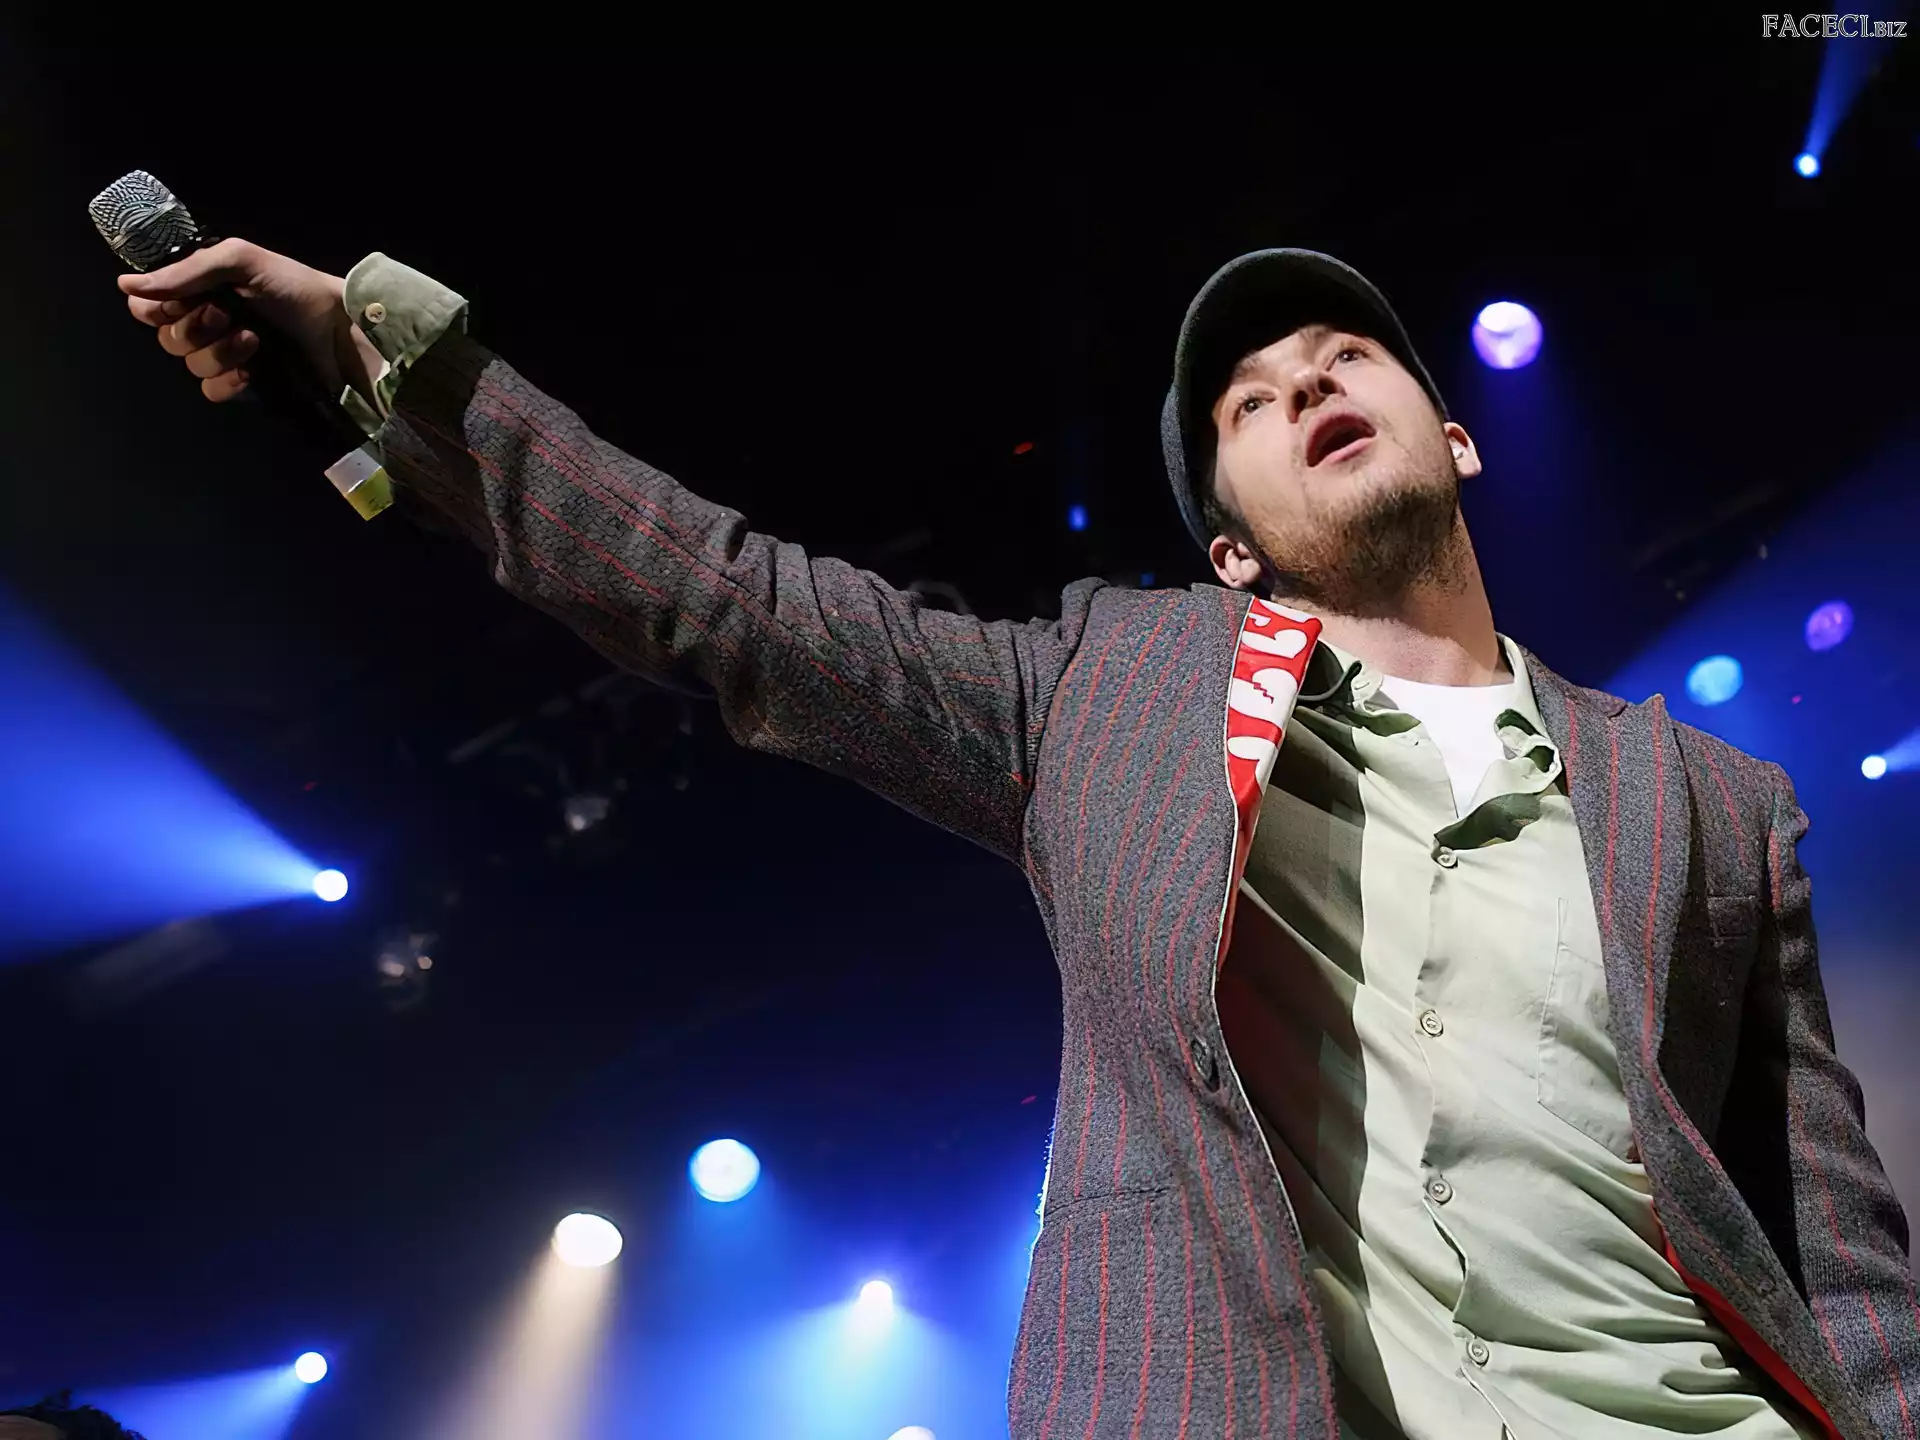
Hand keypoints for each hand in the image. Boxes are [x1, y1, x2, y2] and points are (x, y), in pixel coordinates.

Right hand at [118, 238, 382, 404]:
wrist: (340, 330)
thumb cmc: (294, 288)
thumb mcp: (240, 261)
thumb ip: (185, 271)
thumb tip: (125, 286)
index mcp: (201, 291)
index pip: (150, 307)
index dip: (157, 309)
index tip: (181, 302)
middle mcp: (208, 323)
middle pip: (167, 339)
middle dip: (195, 329)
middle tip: (227, 316)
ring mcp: (226, 356)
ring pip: (190, 365)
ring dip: (219, 353)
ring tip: (253, 340)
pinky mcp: (245, 385)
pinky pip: (211, 391)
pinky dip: (227, 381)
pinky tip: (251, 372)